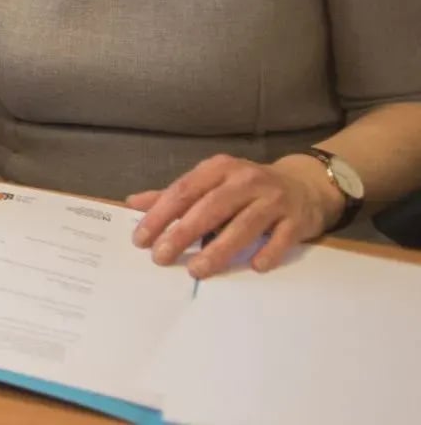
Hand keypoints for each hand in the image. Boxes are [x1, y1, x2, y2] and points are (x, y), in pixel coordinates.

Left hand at [125, 154, 342, 277]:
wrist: (306, 184)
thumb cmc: (247, 186)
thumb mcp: (212, 182)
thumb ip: (175, 194)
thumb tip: (133, 203)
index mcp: (219, 168)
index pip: (183, 191)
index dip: (160, 214)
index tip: (141, 239)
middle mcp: (245, 180)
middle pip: (210, 208)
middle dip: (182, 234)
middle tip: (161, 257)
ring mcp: (274, 199)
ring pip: (243, 225)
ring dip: (219, 249)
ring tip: (197, 270)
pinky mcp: (297, 218)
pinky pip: (282, 238)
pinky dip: (268, 251)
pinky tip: (255, 267)